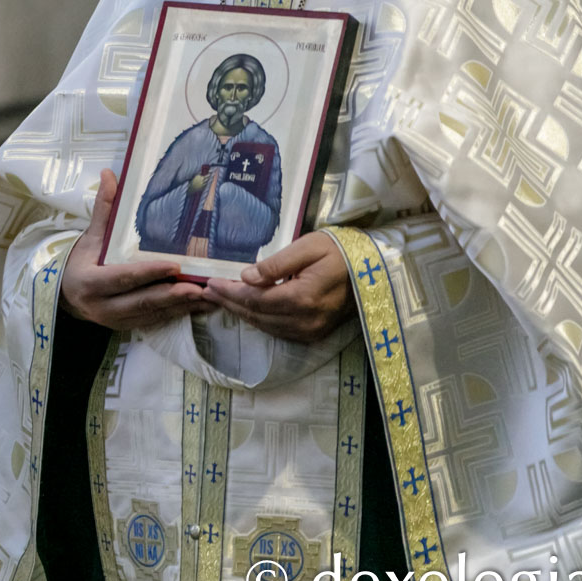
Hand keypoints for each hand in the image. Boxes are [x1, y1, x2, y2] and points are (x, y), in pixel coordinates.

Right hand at [58, 170, 214, 330]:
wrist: (66, 296)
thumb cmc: (80, 262)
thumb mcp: (90, 237)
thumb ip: (104, 209)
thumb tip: (110, 174)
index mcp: (90, 282)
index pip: (123, 277)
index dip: (148, 273)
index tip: (174, 266)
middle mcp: (103, 306)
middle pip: (142, 301)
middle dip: (172, 295)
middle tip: (199, 288)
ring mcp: (116, 320)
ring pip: (153, 314)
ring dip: (181, 307)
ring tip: (208, 297)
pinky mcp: (128, 327)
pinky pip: (156, 322)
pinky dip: (179, 314)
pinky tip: (199, 306)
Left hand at [203, 231, 353, 342]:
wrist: (372, 270)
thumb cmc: (340, 251)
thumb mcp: (308, 247)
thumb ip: (276, 264)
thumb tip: (246, 276)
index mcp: (303, 297)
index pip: (255, 299)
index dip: (230, 292)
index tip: (212, 282)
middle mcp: (306, 320)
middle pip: (257, 315)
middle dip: (230, 303)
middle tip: (209, 291)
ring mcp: (311, 330)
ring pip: (266, 326)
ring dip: (242, 313)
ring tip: (222, 299)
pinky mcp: (315, 334)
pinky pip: (279, 331)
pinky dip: (260, 320)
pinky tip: (247, 310)